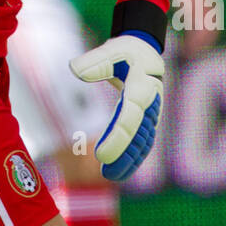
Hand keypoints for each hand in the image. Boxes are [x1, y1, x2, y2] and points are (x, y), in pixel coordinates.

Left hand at [70, 33, 163, 181]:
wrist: (146, 54)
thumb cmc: (126, 51)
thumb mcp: (112, 49)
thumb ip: (95, 61)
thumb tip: (74, 70)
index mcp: (142, 86)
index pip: (129, 117)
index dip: (117, 138)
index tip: (100, 154)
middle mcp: (150, 104)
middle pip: (138, 135)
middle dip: (123, 155)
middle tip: (105, 173)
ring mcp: (152, 114)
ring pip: (143, 143)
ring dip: (129, 161)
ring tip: (111, 176)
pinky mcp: (148, 121)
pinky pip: (143, 143)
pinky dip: (134, 158)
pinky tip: (121, 170)